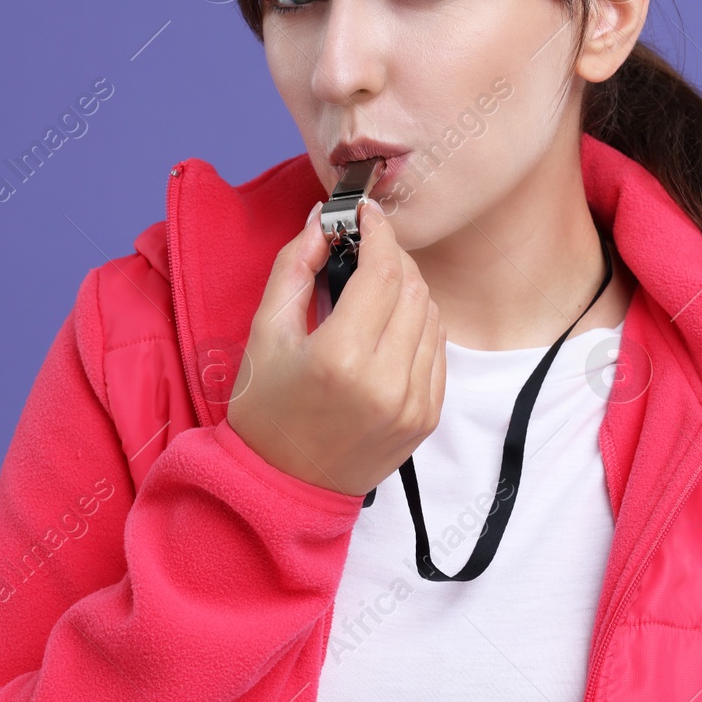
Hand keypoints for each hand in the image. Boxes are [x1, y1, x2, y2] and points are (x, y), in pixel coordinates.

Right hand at [225, 200, 446, 496]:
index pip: (382, 271)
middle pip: (413, 288)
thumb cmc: (265, 410)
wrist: (282, 487)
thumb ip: (294, 268)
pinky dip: (419, 325)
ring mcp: (413, 403)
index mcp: (340, 357)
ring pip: (431, 315)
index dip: (378, 232)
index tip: (366, 213)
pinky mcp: (427, 418)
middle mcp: (386, 382)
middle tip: (366, 248)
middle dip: (392, 256)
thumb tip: (322, 221)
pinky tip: (389, 326)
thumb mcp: (263, 333)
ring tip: (374, 288)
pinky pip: (438, 350)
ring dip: (407, 289)